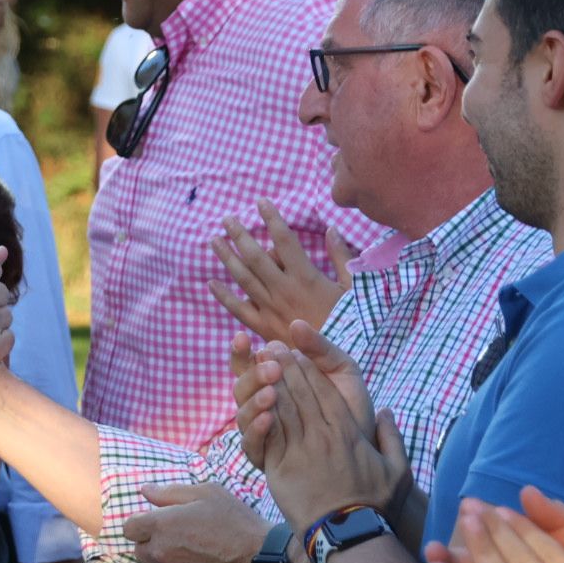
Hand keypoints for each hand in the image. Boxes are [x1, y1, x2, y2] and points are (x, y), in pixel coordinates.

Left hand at [123, 483, 268, 562]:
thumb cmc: (236, 523)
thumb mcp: (208, 493)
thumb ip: (171, 492)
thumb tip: (144, 490)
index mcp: (161, 525)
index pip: (129, 527)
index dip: (142, 523)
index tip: (157, 524)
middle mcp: (159, 554)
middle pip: (138, 550)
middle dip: (152, 543)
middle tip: (179, 540)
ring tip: (186, 559)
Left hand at [210, 201, 356, 339]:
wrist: (335, 360)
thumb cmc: (349, 323)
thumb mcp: (353, 288)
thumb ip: (342, 257)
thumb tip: (332, 229)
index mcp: (306, 277)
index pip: (285, 240)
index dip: (272, 218)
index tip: (261, 202)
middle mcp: (284, 289)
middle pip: (256, 256)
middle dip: (240, 235)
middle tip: (226, 219)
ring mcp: (270, 308)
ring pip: (243, 278)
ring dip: (227, 258)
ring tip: (213, 241)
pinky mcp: (263, 327)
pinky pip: (238, 310)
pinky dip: (223, 296)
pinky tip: (210, 283)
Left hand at [236, 341, 401, 529]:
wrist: (349, 536)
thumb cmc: (375, 506)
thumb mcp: (398, 470)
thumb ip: (392, 438)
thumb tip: (387, 412)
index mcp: (349, 433)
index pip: (326, 393)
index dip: (311, 370)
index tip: (299, 353)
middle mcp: (324, 436)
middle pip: (301, 393)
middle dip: (286, 367)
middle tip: (274, 348)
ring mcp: (301, 450)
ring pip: (283, 408)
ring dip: (271, 382)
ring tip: (261, 362)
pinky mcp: (281, 468)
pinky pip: (269, 433)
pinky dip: (261, 412)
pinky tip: (254, 395)